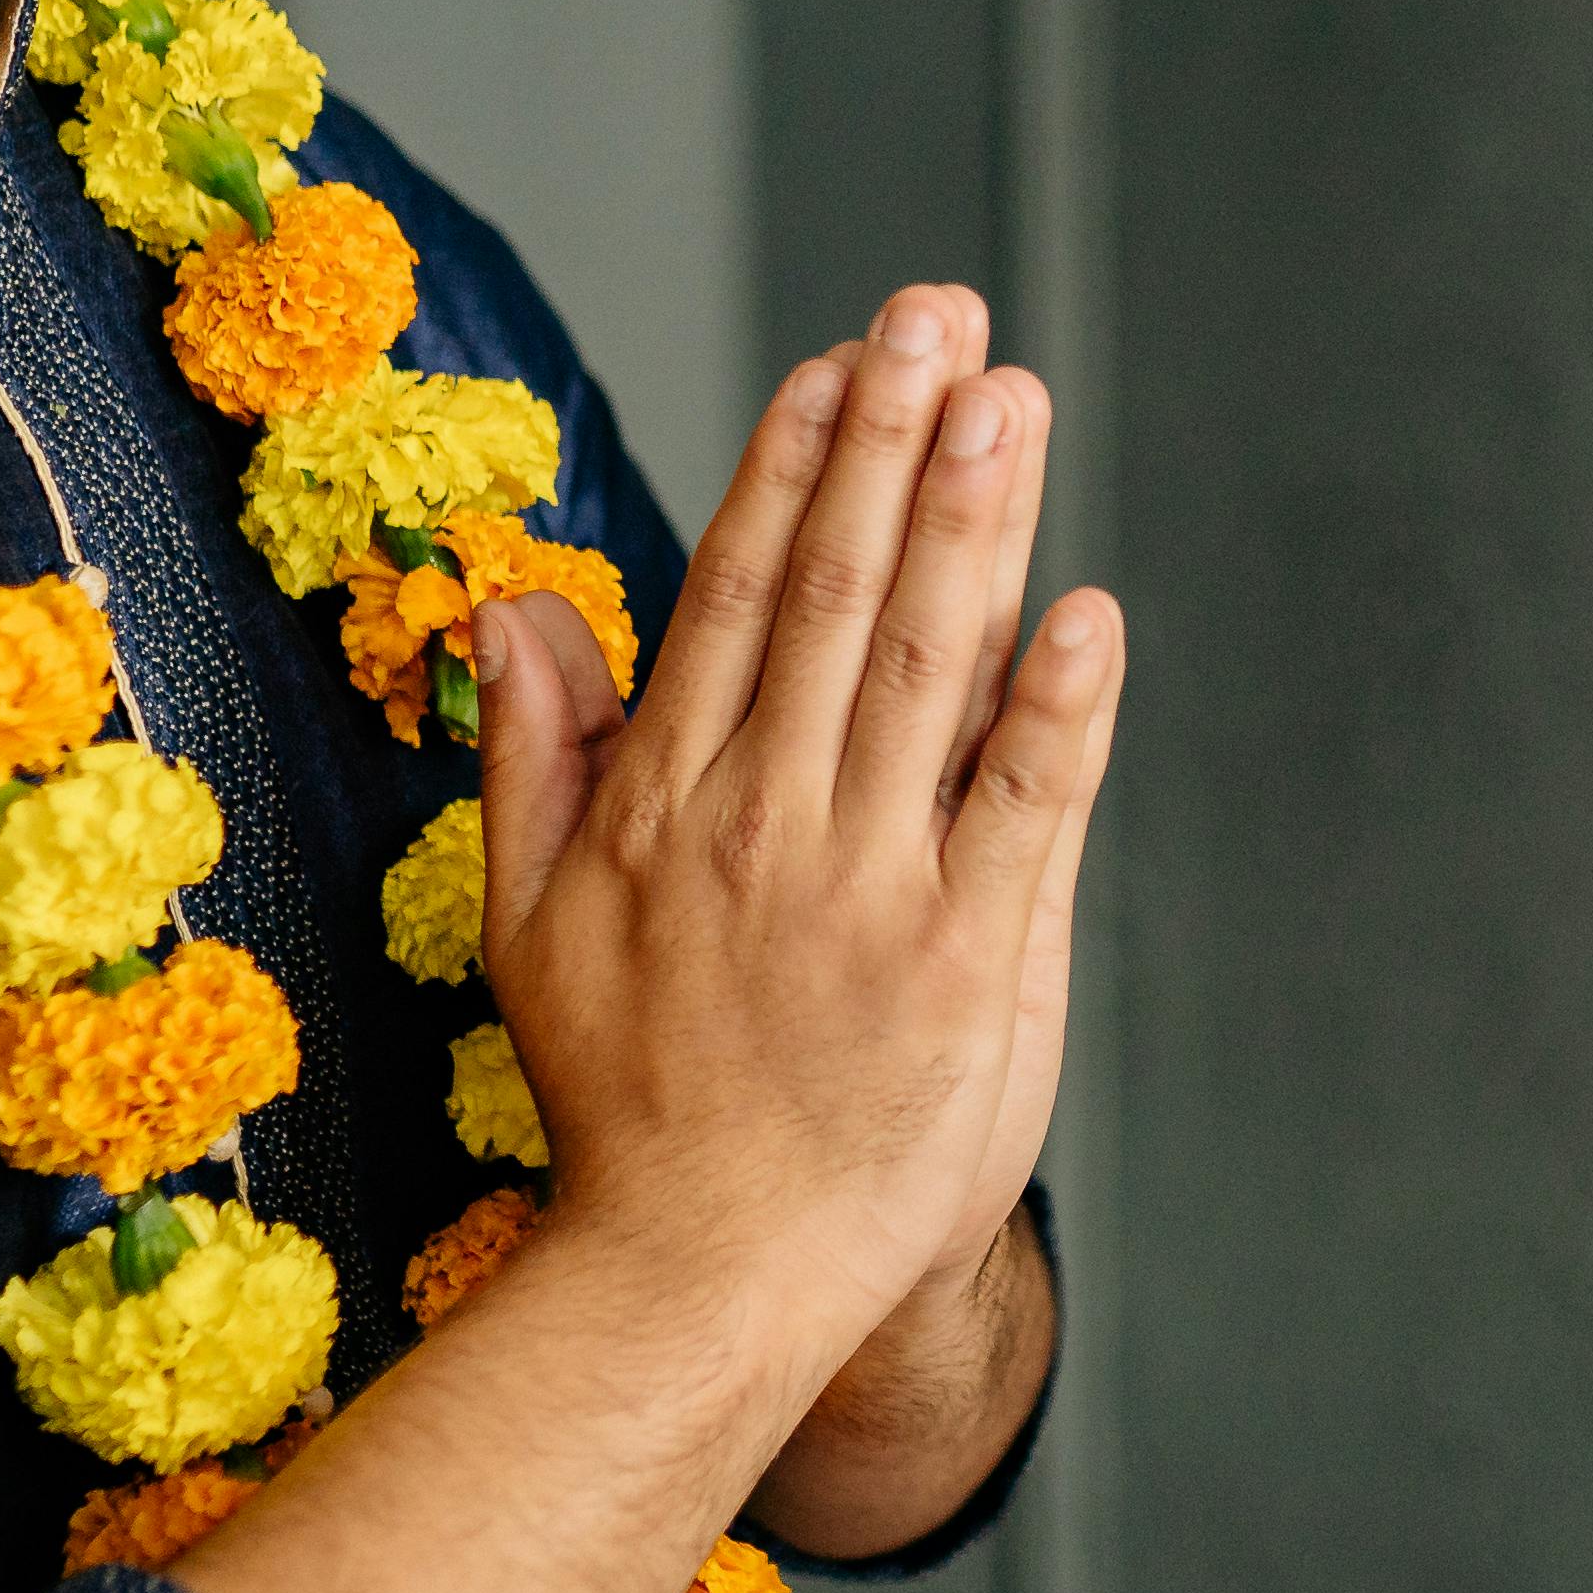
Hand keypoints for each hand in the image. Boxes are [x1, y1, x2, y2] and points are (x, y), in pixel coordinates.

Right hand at [475, 289, 1121, 1349]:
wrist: (703, 1278)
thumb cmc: (629, 1099)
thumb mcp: (532, 921)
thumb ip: (534, 754)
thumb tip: (504, 607)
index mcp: (668, 802)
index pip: (742, 593)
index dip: (797, 464)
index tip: (844, 360)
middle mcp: (764, 823)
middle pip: (841, 594)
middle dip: (892, 442)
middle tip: (940, 314)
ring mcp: (867, 890)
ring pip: (928, 669)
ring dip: (972, 524)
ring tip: (1009, 399)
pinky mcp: (964, 963)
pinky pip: (1020, 811)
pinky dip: (1057, 709)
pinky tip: (1089, 612)